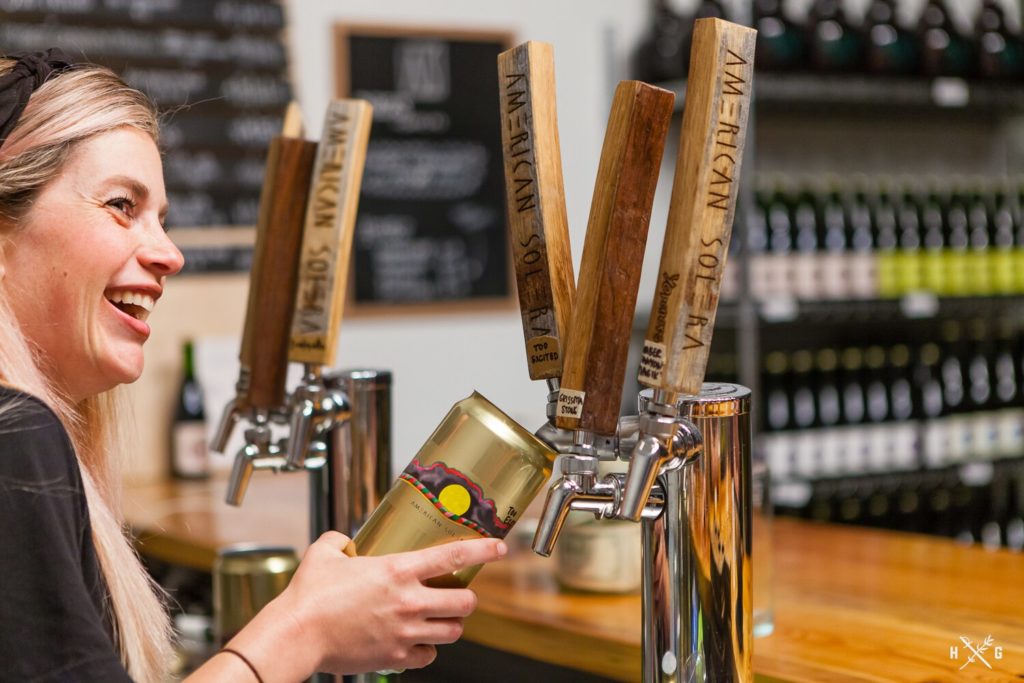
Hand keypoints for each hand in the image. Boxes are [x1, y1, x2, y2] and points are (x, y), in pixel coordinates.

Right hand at [276, 532, 506, 675]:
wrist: (297, 635)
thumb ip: (339, 540)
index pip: (453, 555)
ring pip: (453, 631)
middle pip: (465, 602)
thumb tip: (343, 540)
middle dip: (467, 599)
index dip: (482, 549)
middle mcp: (408, 600)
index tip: (500, 547)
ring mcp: (405, 631)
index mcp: (397, 570)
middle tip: (459, 596)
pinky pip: (429, 656)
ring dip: (451, 624)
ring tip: (439, 619)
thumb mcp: (325, 553)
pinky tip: (417, 642)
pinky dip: (428, 650)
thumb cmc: (308, 595)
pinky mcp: (395, 656)